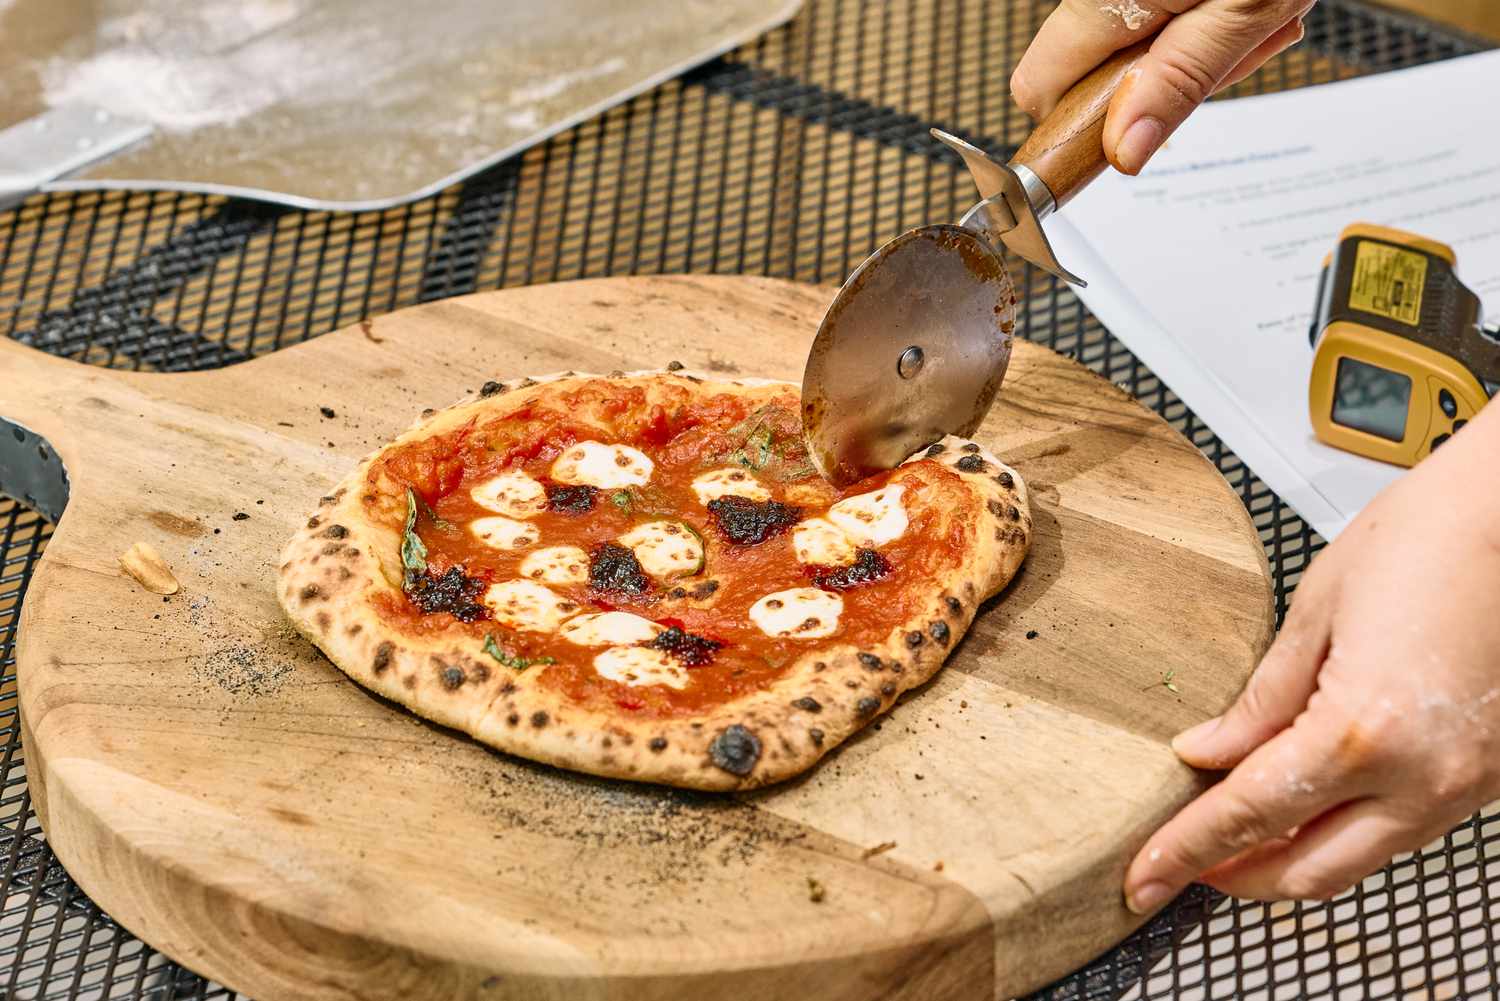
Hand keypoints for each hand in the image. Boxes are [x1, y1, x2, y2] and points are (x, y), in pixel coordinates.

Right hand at [1012, 0, 1314, 173]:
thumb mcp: (1247, 6)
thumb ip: (1180, 80)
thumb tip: (1124, 151)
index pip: (1039, 90)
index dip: (1088, 119)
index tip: (1142, 125)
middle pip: (1089, 68)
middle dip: (1157, 80)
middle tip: (1229, 52)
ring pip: (1133, 37)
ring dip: (1192, 46)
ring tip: (1251, 15)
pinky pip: (1159, 6)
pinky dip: (1206, 12)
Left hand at [1124, 401, 1499, 908]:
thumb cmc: (1426, 539)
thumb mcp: (1314, 613)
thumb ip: (1259, 702)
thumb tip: (1205, 753)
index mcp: (1363, 732)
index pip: (1249, 815)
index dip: (1185, 851)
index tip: (1143, 877)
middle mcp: (1423, 777)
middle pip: (1307, 869)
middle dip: (1235, 875)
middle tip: (1179, 862)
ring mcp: (1464, 785)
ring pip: (1358, 861)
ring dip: (1289, 858)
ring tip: (1231, 835)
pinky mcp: (1485, 777)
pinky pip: (1399, 830)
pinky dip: (1342, 832)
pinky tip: (1304, 805)